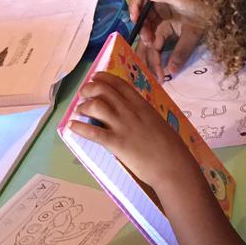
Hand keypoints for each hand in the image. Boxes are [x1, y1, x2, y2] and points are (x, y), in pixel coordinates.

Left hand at [69, 74, 193, 191]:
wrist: (174, 166)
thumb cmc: (171, 148)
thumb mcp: (158, 123)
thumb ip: (144, 116)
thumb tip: (133, 115)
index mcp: (142, 105)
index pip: (119, 84)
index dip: (103, 78)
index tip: (94, 78)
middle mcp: (130, 111)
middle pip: (103, 90)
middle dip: (89, 89)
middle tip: (83, 94)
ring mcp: (123, 126)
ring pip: (96, 106)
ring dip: (83, 106)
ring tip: (79, 111)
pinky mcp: (117, 143)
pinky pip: (93, 132)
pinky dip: (79, 127)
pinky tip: (72, 126)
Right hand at [128, 0, 206, 80]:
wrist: (224, 15)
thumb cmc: (205, 3)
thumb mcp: (185, 0)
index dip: (134, 5)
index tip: (136, 19)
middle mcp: (159, 2)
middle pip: (142, 17)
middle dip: (143, 32)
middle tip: (149, 44)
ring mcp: (163, 16)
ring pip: (148, 31)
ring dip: (148, 46)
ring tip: (155, 60)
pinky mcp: (167, 28)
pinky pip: (156, 40)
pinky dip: (155, 52)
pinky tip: (158, 65)